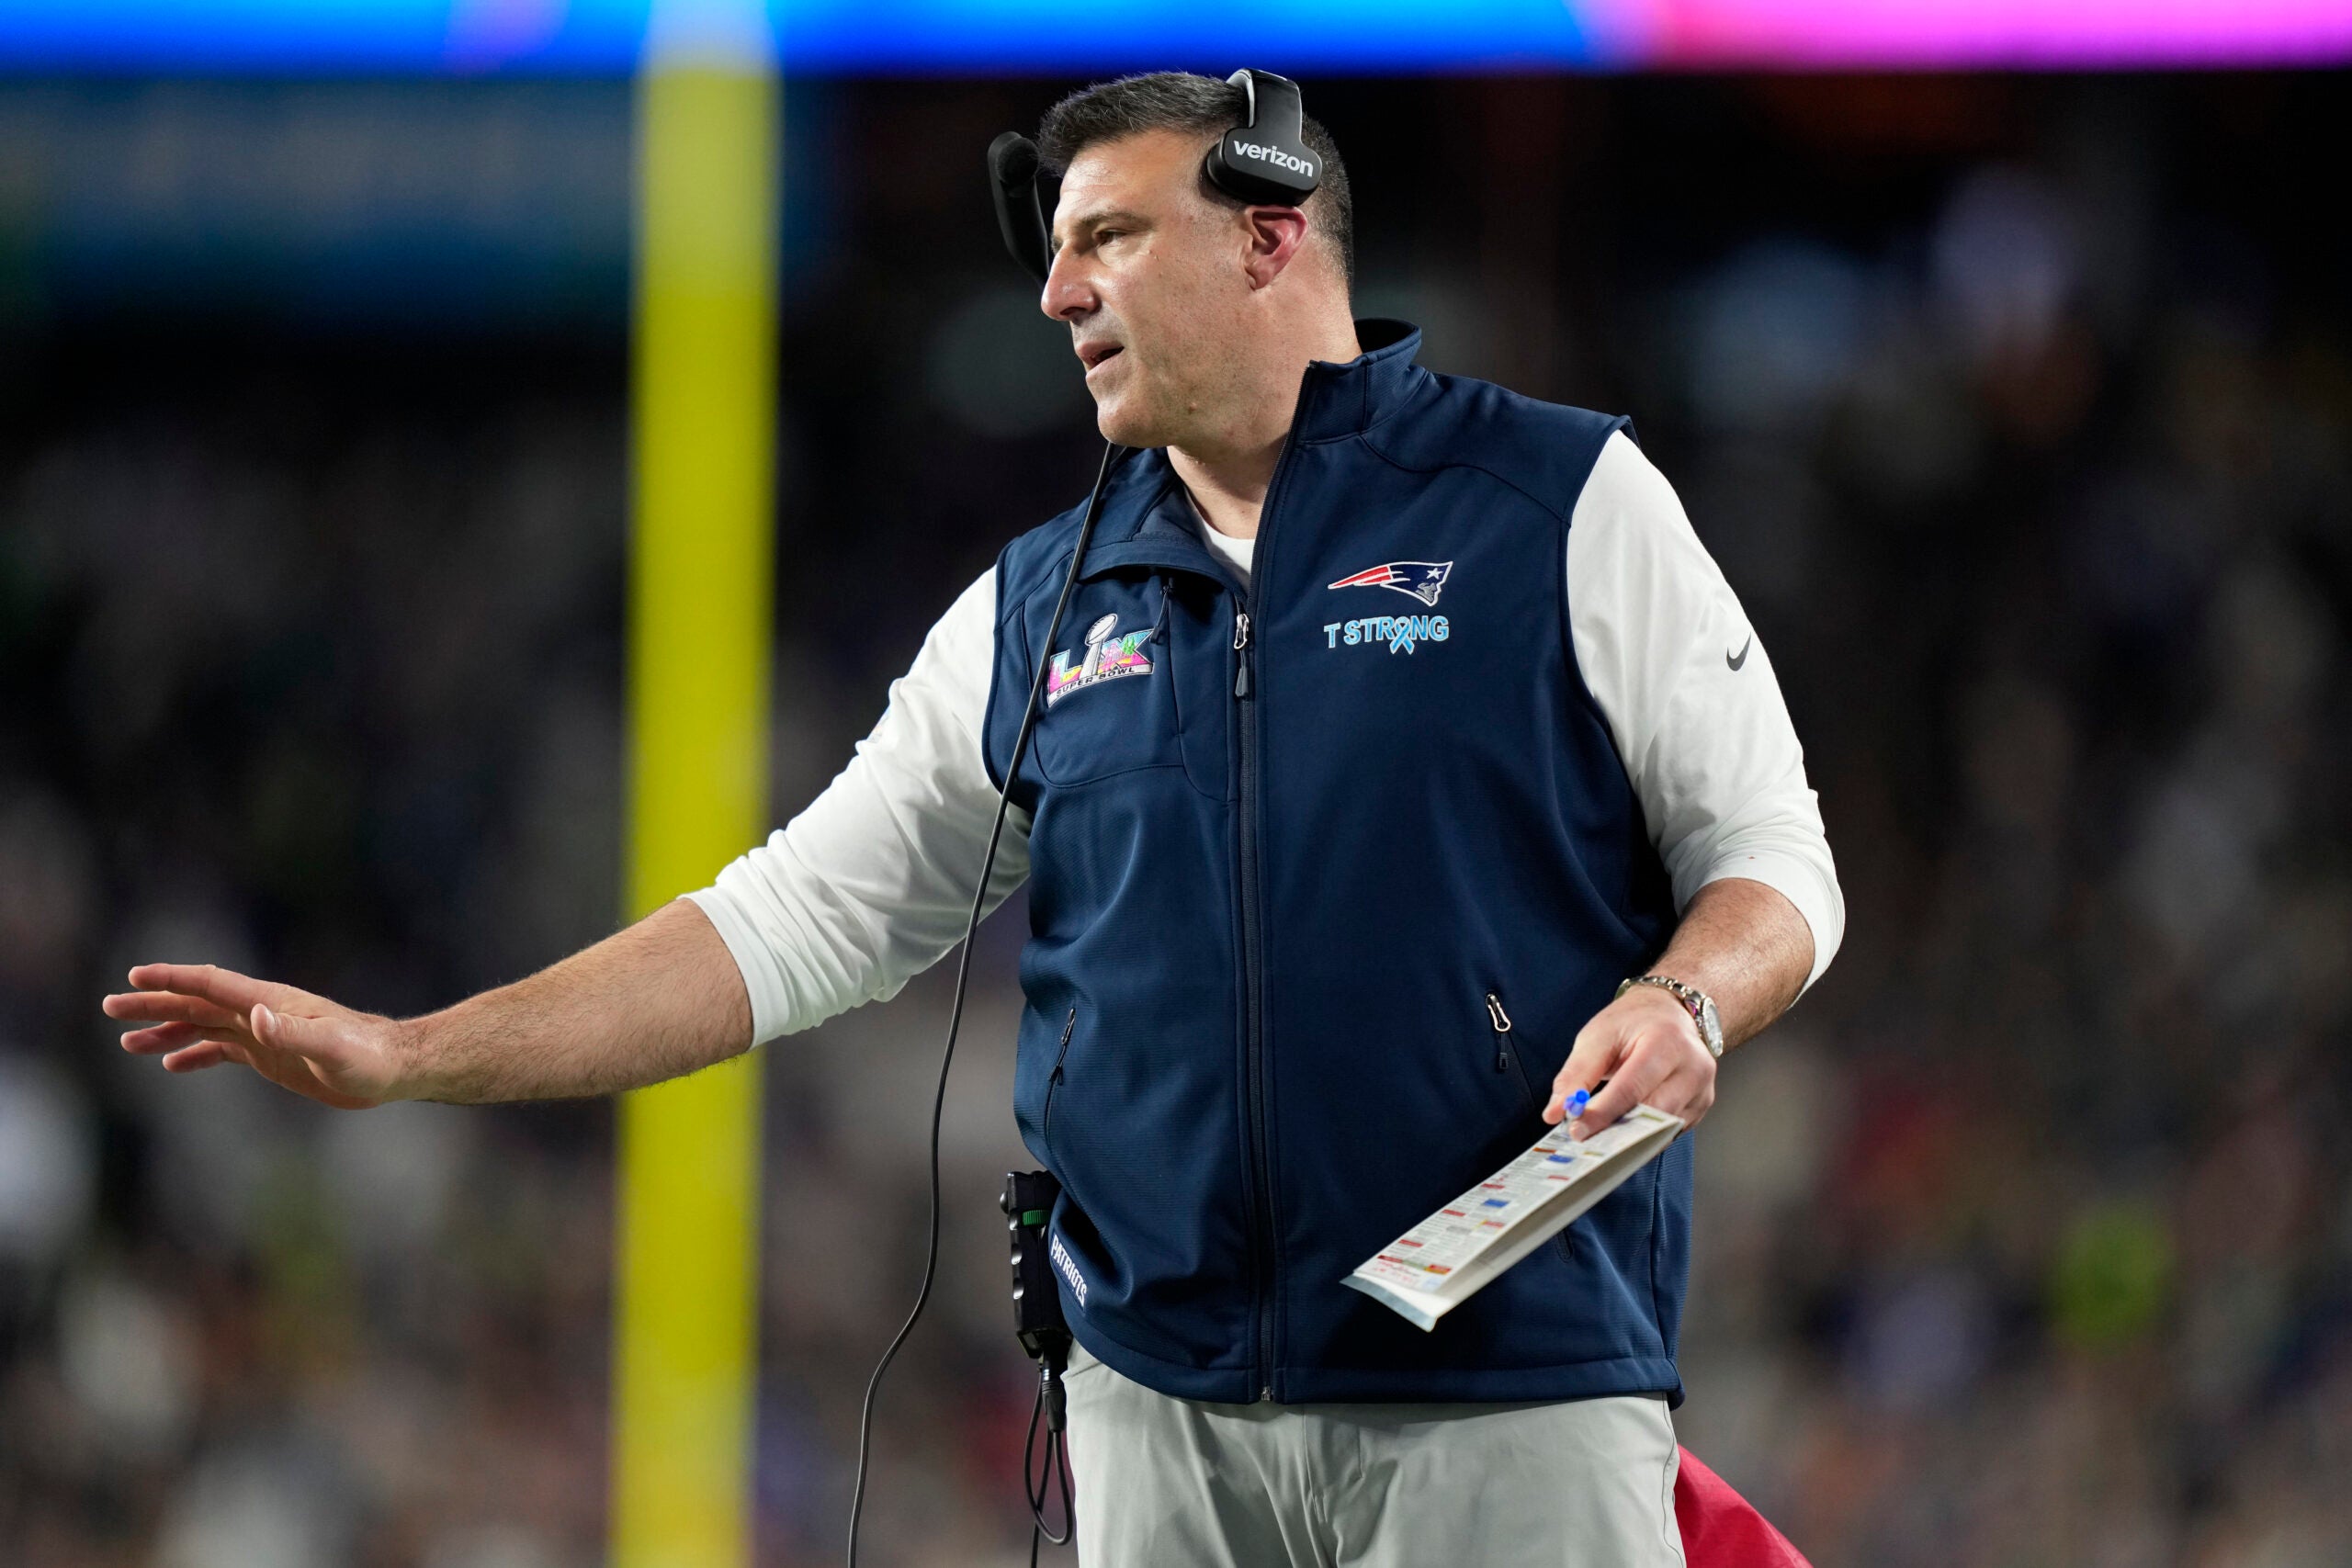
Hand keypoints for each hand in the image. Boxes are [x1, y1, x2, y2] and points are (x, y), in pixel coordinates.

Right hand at [102, 963, 412, 1109]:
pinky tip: (171, 1063)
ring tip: (126, 1041)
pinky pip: (223, 1050)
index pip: (212, 985)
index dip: (173, 979)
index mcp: (270, 1002)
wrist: (394, 1068)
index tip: (135, 977)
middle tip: (110, 1008)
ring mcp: (265, 1032)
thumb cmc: (369, 1055)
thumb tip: (255, 1017)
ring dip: (167, 1031)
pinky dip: (194, 1054)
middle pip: (197, 1003)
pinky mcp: (272, 1055)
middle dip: (154, 1004)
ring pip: (204, 1026)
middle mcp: (262, 1012)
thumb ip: (294, 1032)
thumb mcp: (332, 1048)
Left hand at [1542, 983, 1716, 1137]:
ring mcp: (1702, 1090)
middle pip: (1653, 1113)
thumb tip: (1556, 1111)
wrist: (1669, 1012)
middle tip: (1586, 1140)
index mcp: (1667, 1042)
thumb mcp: (1597, 1037)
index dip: (1602, 1114)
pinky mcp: (1701, 1106)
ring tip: (1600, 1138)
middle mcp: (1693, 1067)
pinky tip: (1623, 1133)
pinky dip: (1644, 1135)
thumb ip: (1575, 1075)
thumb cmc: (1633, 1022)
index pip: (1632, 1088)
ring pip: (1663, 1128)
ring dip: (1629, 1137)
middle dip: (1616, 1130)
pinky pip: (1670, 1131)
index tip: (1576, 1130)